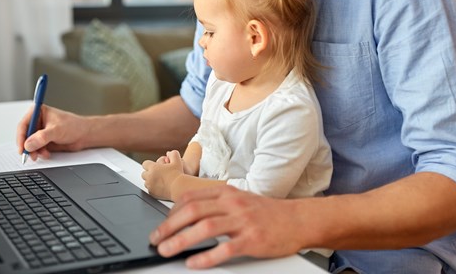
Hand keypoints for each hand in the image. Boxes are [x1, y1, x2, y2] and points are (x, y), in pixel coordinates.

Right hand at [16, 105, 89, 160]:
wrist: (84, 135)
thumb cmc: (73, 126)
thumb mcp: (56, 131)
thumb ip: (42, 137)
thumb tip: (28, 144)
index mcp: (38, 112)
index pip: (23, 124)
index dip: (21, 137)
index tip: (22, 148)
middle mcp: (37, 121)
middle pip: (25, 135)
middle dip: (28, 146)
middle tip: (30, 155)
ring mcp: (40, 131)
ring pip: (30, 143)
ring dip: (34, 151)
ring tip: (43, 154)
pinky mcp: (43, 140)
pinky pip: (36, 148)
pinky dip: (39, 152)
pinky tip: (46, 153)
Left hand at [141, 150, 185, 199]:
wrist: (179, 188)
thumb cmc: (178, 175)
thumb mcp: (177, 161)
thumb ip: (173, 154)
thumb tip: (169, 153)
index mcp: (153, 168)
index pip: (145, 164)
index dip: (149, 165)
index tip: (154, 166)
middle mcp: (149, 176)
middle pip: (144, 173)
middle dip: (149, 173)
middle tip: (157, 174)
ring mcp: (150, 185)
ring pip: (146, 182)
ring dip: (150, 181)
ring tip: (159, 181)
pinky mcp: (152, 193)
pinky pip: (149, 190)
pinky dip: (153, 189)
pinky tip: (160, 187)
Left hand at [149, 186, 305, 268]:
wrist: (299, 219)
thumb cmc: (268, 213)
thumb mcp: (239, 200)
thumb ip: (216, 205)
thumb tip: (188, 216)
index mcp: (227, 193)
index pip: (190, 198)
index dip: (171, 213)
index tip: (160, 226)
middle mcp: (233, 203)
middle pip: (193, 211)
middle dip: (169, 226)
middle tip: (155, 239)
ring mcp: (243, 221)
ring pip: (205, 227)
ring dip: (181, 240)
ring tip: (167, 250)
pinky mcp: (253, 239)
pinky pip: (226, 248)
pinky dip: (207, 256)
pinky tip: (194, 262)